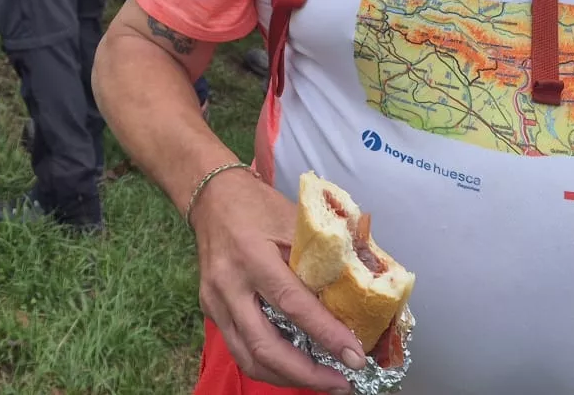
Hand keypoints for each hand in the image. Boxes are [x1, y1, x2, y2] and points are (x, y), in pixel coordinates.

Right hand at [190, 169, 364, 393]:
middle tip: (341, 383)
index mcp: (252, 256)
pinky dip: (269, 364)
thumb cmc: (257, 205)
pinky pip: (239, 348)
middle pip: (265, 345)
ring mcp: (215, 301)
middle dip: (306, 374)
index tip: (355, 357)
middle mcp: (229, 285)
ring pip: (248, 357)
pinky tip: (295, 365)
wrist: (210, 196)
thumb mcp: (294, 220)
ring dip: (287, 377)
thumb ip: (323, 254)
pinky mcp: (210, 310)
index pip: (293, 305)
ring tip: (321, 382)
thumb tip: (363, 288)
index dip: (326, 334)